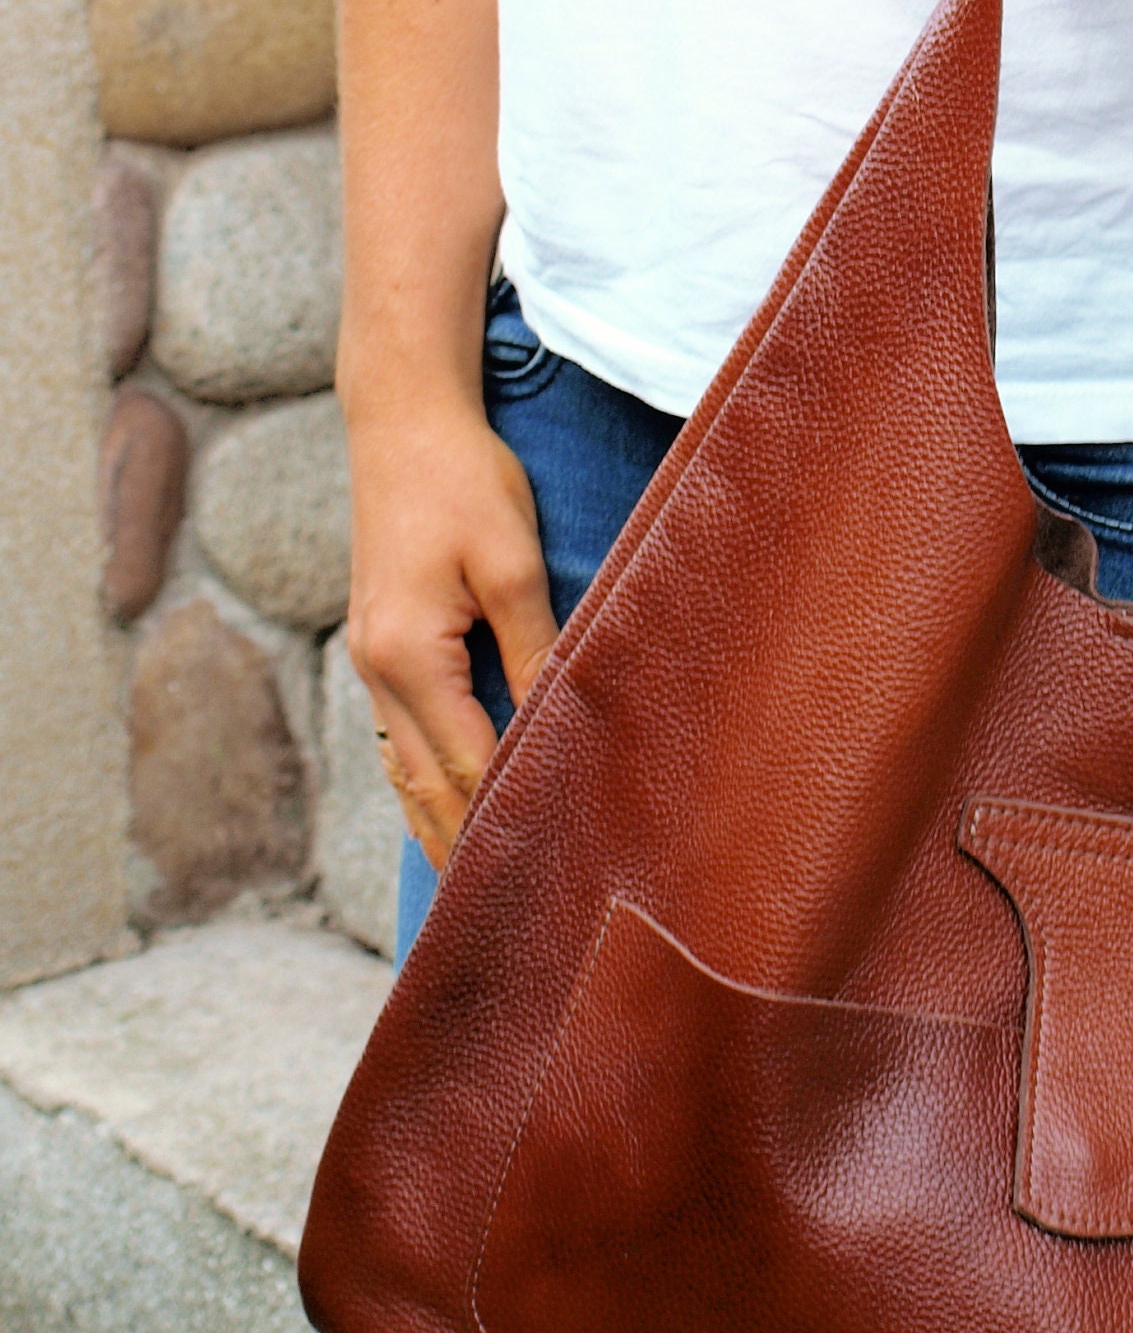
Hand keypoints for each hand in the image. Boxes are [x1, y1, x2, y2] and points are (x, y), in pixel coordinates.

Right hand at [343, 393, 558, 863]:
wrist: (402, 420)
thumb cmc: (466, 482)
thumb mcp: (511, 562)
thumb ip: (536, 646)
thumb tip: (561, 718)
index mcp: (407, 655)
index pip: (467, 762)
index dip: (508, 815)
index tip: (553, 865)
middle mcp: (376, 670)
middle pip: (425, 786)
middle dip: (466, 847)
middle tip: (512, 912)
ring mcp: (370, 661)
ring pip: (404, 770)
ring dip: (439, 826)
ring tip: (477, 890)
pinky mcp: (381, 645)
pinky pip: (399, 738)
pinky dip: (424, 783)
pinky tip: (445, 812)